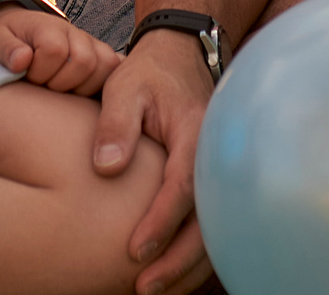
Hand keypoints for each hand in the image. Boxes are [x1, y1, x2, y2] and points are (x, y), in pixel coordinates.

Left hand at [0, 5, 119, 95]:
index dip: (40, 72)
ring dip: (84, 87)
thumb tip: (22, 61)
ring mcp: (91, 44)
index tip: (27, 78)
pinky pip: (116, 70)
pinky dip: (106, 84)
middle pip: (85, 61)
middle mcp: (75, 33)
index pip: (54, 52)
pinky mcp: (101, 56)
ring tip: (63, 91)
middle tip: (46, 87)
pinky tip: (88, 95)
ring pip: (106, 67)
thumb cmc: (6, 38)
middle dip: (62, 83)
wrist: (19, 29)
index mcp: (48, 27)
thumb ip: (6, 49)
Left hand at [95, 28, 215, 294]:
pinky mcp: (216, 182)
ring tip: (155, 290)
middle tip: (145, 287)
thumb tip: (106, 168)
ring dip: (189, 265)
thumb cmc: (150, 74)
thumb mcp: (125, 88)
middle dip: (179, 260)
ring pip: (215, 230)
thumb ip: (115, 125)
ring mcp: (221, 171)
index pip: (183, 186)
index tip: (135, 250)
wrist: (181, 57)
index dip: (161, 222)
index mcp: (197, 132)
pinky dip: (195, 253)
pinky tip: (171, 272)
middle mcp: (217, 157)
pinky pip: (212, 223)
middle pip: (208, 220)